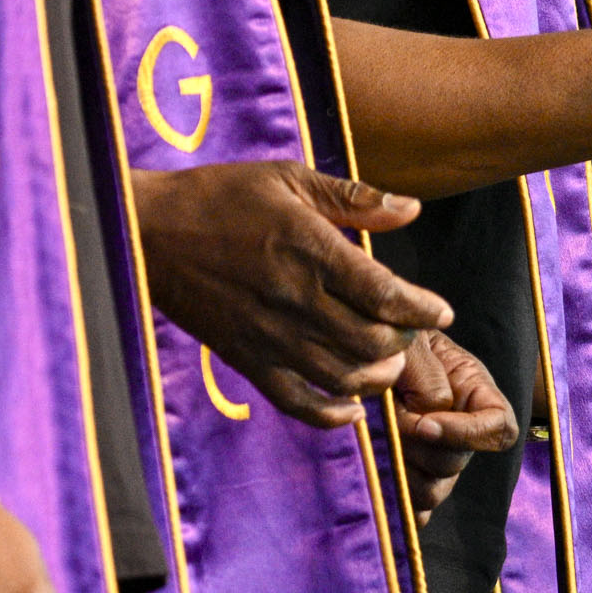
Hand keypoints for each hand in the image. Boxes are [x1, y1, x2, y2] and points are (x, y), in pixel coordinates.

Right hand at [132, 162, 449, 424]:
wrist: (149, 232)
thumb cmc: (222, 196)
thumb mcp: (289, 178)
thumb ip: (353, 197)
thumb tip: (411, 209)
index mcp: (311, 250)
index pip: (386, 294)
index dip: (423, 308)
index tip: (442, 310)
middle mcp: (296, 299)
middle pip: (372, 342)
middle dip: (404, 341)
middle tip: (411, 330)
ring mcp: (269, 335)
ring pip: (343, 377)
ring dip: (377, 377)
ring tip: (388, 362)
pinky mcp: (245, 358)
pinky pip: (296, 401)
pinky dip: (331, 414)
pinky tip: (351, 407)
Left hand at [391, 328, 515, 524]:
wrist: (368, 344)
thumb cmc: (394, 337)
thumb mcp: (413, 342)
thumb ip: (427, 375)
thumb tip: (431, 415)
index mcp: (474, 391)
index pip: (499, 427)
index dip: (467, 434)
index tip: (425, 424)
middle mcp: (461, 427)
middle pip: (457, 461)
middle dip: (419, 447)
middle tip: (389, 419)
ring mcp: (438, 454)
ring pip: (435, 489)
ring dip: (405, 473)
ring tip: (382, 443)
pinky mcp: (413, 472)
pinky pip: (416, 505)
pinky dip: (402, 503)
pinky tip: (385, 485)